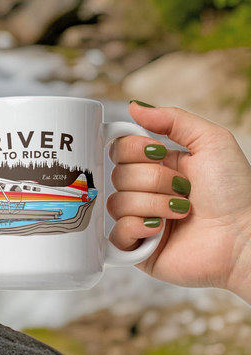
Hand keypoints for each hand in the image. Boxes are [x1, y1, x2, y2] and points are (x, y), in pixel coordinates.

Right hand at [108, 102, 250, 302]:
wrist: (244, 238)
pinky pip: (116, 233)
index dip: (134, 148)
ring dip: (153, 204)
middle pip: (117, 174)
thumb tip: (133, 106)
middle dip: (153, 179)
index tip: (160, 153)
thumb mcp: (211, 141)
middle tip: (184, 188)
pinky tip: (160, 230)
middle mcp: (145, 191)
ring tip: (182, 212)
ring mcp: (139, 220)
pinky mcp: (137, 248)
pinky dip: (137, 227)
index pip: (119, 148)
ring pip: (117, 202)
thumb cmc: (235, 192)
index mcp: (157, 166)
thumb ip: (173, 119)